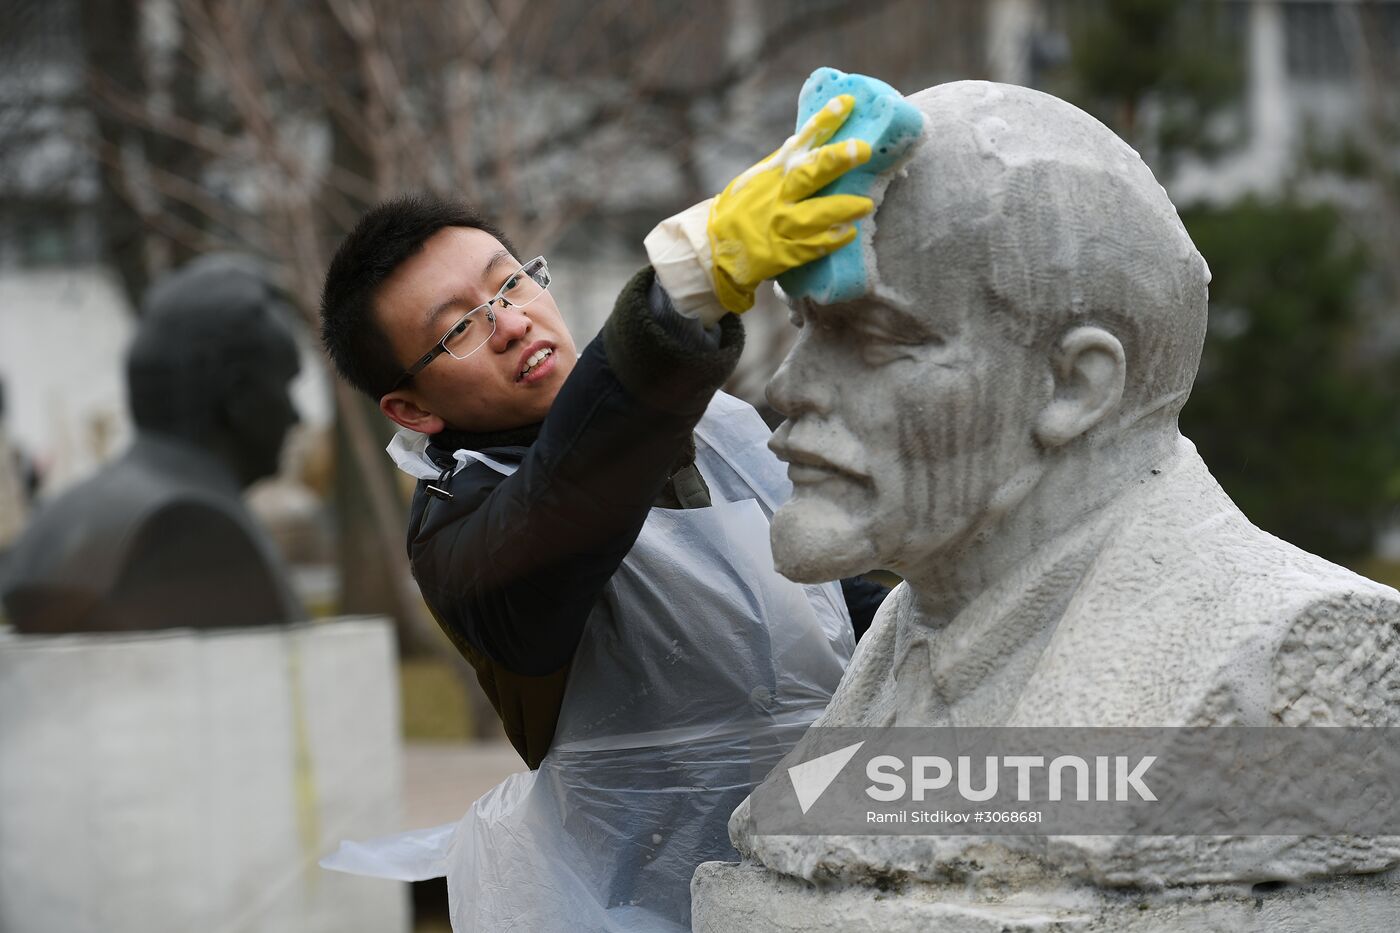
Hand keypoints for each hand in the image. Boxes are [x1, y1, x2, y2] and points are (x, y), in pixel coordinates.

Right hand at [708, 95, 873, 312]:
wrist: (713, 245)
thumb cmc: (743, 207)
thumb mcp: (761, 177)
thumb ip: (788, 162)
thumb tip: (819, 136)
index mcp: (776, 170)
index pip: (803, 141)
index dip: (825, 120)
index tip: (847, 103)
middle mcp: (779, 194)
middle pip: (809, 173)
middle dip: (835, 159)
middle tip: (862, 149)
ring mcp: (781, 224)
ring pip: (816, 213)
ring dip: (843, 208)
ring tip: (866, 204)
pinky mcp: (783, 252)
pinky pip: (812, 246)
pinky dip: (831, 240)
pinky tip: (849, 234)